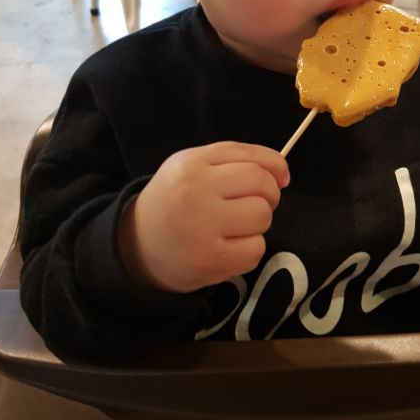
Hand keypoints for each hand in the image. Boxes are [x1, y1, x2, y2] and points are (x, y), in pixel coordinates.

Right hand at [118, 141, 289, 292]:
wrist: (136, 246)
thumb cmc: (175, 201)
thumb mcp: (193, 166)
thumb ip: (236, 159)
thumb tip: (283, 173)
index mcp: (192, 164)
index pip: (252, 159)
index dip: (275, 168)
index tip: (280, 178)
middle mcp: (195, 191)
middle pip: (262, 185)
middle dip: (268, 195)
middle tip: (249, 205)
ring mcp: (202, 227)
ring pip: (262, 217)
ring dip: (257, 224)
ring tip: (234, 227)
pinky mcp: (210, 260)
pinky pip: (255, 249)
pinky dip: (249, 249)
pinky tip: (228, 247)